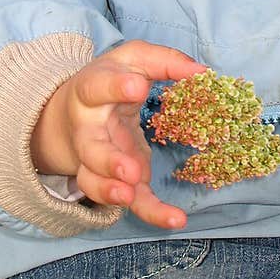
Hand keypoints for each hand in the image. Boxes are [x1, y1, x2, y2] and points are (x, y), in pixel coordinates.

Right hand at [30, 39, 206, 230]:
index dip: (115, 88)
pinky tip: (174, 219)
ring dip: (111, 192)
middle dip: (106, 160)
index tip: (139, 87)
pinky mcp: (118, 180)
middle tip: (130, 170)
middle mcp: (88, 128)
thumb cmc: (113, 78)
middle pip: (89, 147)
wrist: (77, 111)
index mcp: (91, 90)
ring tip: (131, 196)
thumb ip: (165, 61)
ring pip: (94, 181)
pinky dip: (150, 212)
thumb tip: (202, 73)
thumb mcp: (134, 60)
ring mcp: (98, 159)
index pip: (97, 87)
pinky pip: (129, 200)